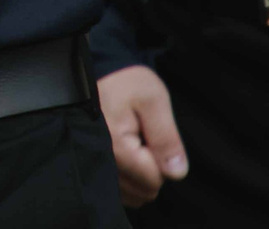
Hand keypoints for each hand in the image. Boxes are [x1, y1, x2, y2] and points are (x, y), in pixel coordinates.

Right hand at [98, 64, 187, 205]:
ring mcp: (94, 168)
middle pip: (143, 192)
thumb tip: (177, 173)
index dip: (162, 161)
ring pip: (131, 195)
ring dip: (139, 176)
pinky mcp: (91, 168)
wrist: (95, 73)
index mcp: (117, 148)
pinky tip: (126, 156)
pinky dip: (127, 179)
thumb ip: (166, 137)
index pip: (154, 180)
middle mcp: (102, 163)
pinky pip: (118, 191)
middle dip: (151, 170)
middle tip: (144, 138)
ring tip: (133, 144)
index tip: (153, 136)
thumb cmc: (125, 83)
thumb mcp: (154, 100)